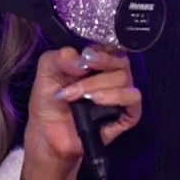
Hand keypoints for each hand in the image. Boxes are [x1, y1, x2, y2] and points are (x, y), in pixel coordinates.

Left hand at [26, 45, 141, 169]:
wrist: (47, 134)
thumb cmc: (49, 101)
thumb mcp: (46, 71)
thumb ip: (59, 57)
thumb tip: (81, 59)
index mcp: (97, 62)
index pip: (112, 46)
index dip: (102, 50)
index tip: (85, 56)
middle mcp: (112, 76)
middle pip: (121, 60)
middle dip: (99, 66)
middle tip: (78, 74)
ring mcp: (121, 95)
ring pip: (125, 79)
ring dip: (98, 85)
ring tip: (77, 96)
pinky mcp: (127, 114)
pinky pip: (133, 99)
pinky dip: (115, 96)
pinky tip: (96, 101)